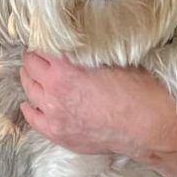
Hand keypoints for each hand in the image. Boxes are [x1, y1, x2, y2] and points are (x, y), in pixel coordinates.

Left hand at [19, 52, 176, 176]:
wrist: (147, 126)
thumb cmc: (136, 91)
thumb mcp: (112, 59)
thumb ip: (87, 54)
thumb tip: (79, 47)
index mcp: (65, 70)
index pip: (40, 51)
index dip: (41, 44)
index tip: (43, 42)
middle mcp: (53, 93)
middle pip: (29, 69)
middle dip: (32, 60)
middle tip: (36, 56)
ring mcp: (54, 116)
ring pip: (29, 92)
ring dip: (29, 81)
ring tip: (32, 74)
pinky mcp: (59, 134)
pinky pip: (33, 119)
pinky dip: (29, 108)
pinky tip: (29, 103)